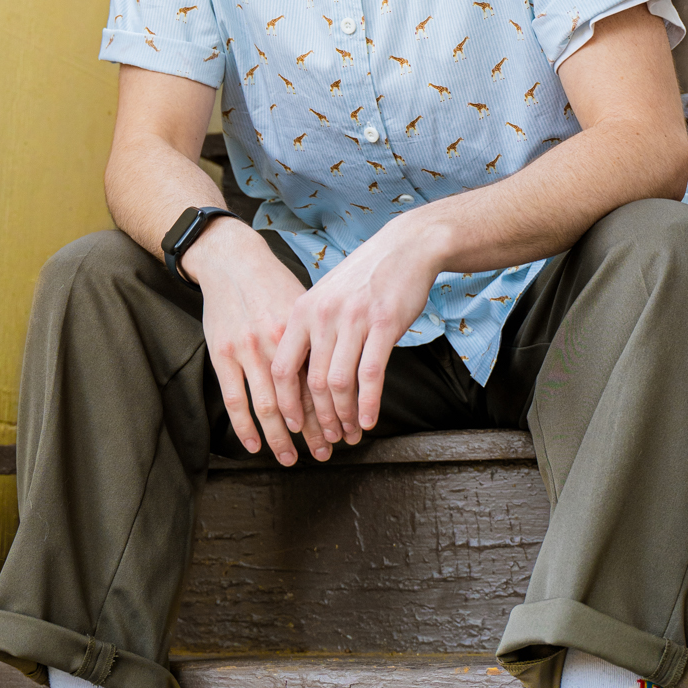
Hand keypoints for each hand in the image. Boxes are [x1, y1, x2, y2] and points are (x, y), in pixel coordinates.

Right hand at [187, 218, 331, 465]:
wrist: (233, 260)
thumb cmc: (274, 283)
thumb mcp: (306, 305)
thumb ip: (322, 337)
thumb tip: (348, 368)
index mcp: (304, 330)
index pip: (324, 381)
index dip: (337, 411)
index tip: (348, 432)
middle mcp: (278, 342)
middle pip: (300, 399)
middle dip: (315, 431)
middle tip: (327, 454)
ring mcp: (247, 350)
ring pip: (267, 406)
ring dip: (281, 438)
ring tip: (292, 458)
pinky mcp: (223, 354)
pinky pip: (234, 399)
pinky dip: (245, 427)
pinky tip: (255, 445)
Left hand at [270, 217, 446, 442]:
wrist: (404, 248)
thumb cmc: (365, 277)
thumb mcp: (326, 297)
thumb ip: (312, 331)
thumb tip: (303, 376)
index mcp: (302, 311)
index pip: (283, 368)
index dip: (286, 403)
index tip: (293, 424)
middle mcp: (323, 316)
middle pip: (312, 382)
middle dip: (320, 419)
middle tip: (328, 440)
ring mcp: (354, 320)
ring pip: (340, 383)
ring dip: (344, 416)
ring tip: (350, 434)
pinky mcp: (384, 324)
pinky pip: (371, 374)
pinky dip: (369, 404)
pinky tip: (369, 420)